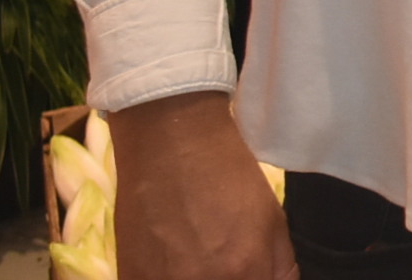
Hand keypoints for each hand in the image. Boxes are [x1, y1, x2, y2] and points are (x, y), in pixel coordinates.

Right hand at [110, 92, 295, 279]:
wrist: (171, 146)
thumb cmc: (229, 176)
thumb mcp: (273, 219)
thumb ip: (281, 267)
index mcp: (245, 271)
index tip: (249, 272)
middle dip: (230, 279)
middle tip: (223, 262)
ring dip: (197, 279)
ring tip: (195, 257)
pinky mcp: (130, 278)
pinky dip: (165, 278)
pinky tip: (171, 263)